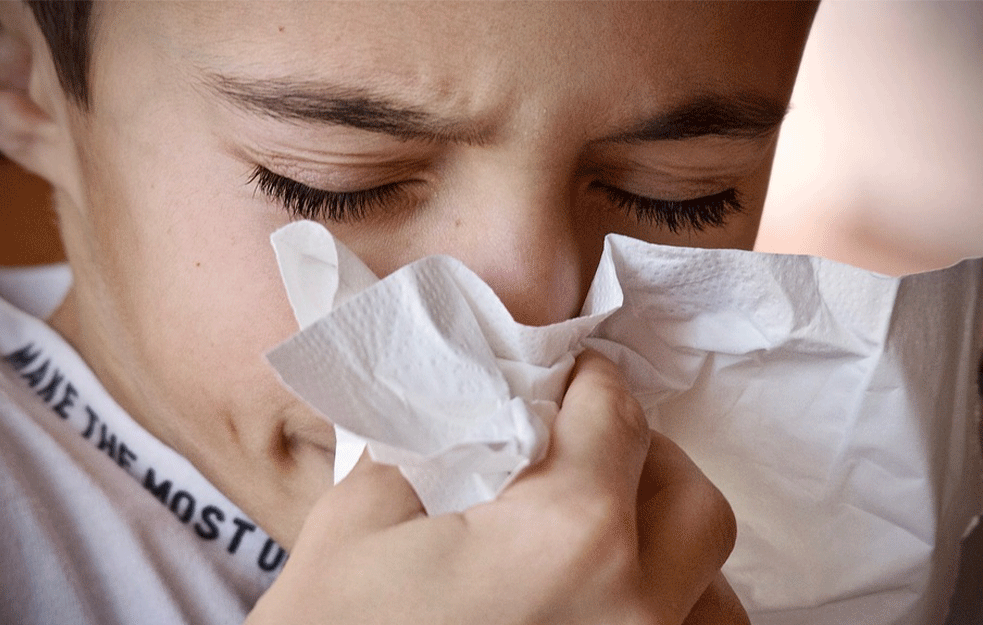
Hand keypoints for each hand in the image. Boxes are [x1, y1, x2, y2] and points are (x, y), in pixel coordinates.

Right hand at [247, 350, 745, 623]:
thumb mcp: (359, 519)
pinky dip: (674, 614)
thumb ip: (436, 444)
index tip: (574, 377)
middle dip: (643, 455)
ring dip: (671, 544)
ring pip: (715, 589)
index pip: (616, 418)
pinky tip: (616, 604)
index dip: (593, 381)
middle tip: (586, 449)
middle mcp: (633, 607)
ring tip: (609, 533)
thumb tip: (481, 409)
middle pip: (690, 498)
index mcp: (567, 536)